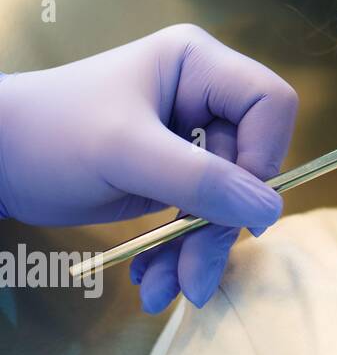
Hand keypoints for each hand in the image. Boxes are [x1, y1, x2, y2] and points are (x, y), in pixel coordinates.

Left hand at [0, 24, 297, 311]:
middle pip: (250, 163)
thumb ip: (200, 180)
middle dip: (219, 224)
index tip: (237, 205)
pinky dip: (180, 251)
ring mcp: (192, 138)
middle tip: (194, 277)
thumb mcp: (124, 154)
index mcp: (199, 65)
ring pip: (228, 199)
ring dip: (199, 249)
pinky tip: (153, 277)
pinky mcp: (176, 174)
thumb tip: (270, 210)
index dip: (265, 154)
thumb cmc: (48, 135)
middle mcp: (205, 96)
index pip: (269, 104)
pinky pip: (200, 216)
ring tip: (166, 289)